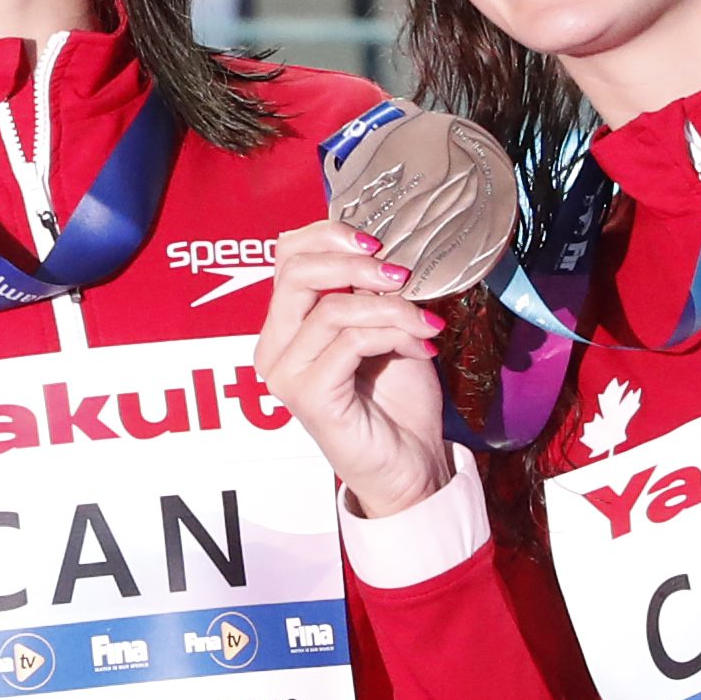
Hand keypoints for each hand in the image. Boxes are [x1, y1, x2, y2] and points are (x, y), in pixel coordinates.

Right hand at [253, 219, 454, 518]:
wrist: (413, 464)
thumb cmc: (398, 401)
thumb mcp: (386, 328)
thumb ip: (370, 292)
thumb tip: (382, 252)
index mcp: (285, 327)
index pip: (286, 256)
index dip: (328, 235)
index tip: (377, 243)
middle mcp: (274, 348)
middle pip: (294, 272)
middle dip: (355, 262)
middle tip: (400, 273)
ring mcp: (286, 374)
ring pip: (332, 308)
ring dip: (392, 308)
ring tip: (426, 324)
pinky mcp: (308, 395)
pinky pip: (350, 341)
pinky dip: (394, 334)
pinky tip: (422, 346)